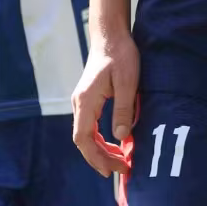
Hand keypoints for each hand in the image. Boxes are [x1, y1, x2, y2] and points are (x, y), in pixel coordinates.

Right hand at [70, 33, 140, 177]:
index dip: (96, 157)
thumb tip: (121, 137)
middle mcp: (79, 103)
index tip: (113, 170)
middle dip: (100, 158)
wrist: (110, 36)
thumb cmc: (120, 55)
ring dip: (100, 150)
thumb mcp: (127, 82)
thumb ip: (123, 109)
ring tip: (120, 161)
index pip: (83, 138)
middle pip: (82, 140)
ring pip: (85, 134)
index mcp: (86, 100)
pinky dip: (100, 140)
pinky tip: (114, 145)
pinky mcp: (88, 99)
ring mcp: (82, 101)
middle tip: (122, 170)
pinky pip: (90, 126)